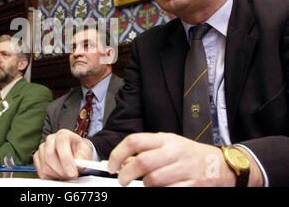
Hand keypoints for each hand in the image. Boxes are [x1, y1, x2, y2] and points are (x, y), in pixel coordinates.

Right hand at [33, 129, 92, 179]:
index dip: (66, 158)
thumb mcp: (85, 151)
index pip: (61, 142)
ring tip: (66, 173)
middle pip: (50, 155)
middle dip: (61, 170)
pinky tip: (58, 173)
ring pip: (45, 166)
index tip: (72, 171)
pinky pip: (41, 171)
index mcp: (63, 134)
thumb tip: (78, 163)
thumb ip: (83, 157)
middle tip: (71, 175)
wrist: (74, 152)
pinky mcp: (37, 157)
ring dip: (57, 174)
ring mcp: (42, 148)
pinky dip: (51, 176)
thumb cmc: (79, 150)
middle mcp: (51, 139)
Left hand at [108, 132, 236, 186]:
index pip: (135, 141)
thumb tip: (122, 162)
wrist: (222, 165)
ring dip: (146, 186)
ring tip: (149, 184)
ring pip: (154, 180)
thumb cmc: (190, 155)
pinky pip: (169, 191)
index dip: (118, 154)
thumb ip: (147, 151)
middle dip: (126, 174)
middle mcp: (175, 151)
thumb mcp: (168, 146)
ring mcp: (186, 168)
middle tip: (122, 180)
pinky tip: (162, 189)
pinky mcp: (194, 185)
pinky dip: (161, 192)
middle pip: (142, 162)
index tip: (111, 166)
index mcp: (166, 139)